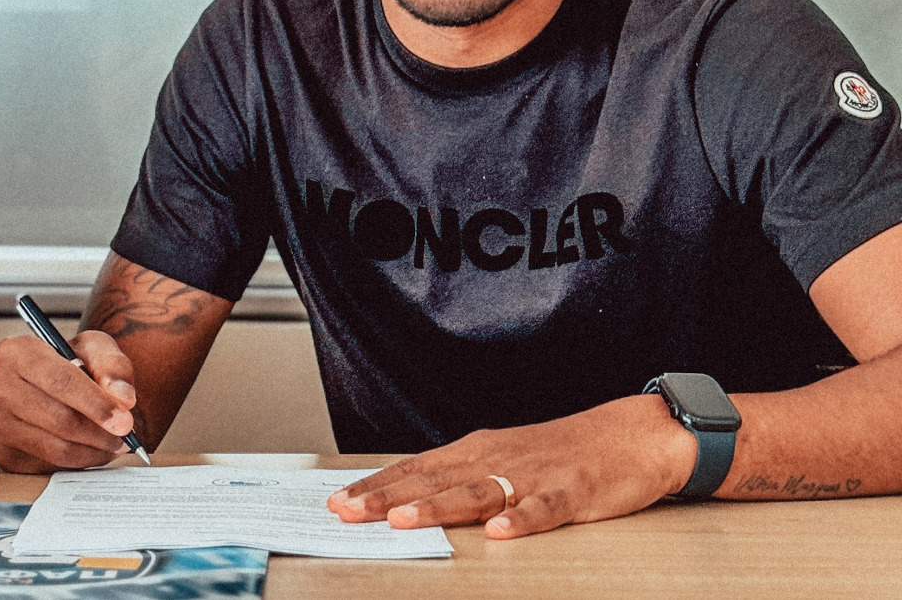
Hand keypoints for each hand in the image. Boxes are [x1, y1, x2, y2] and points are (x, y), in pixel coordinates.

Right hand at [0, 331, 139, 472]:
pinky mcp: (3, 453)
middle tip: (126, 437)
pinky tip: (92, 450)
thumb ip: (113, 367)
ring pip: (55, 447)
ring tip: (114, 444)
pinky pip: (49, 465)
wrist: (55, 387)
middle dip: (99, 432)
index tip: (125, 421)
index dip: (97, 404)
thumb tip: (123, 397)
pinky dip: (79, 462)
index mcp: (15, 351)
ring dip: (93, 451)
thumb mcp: (96, 349)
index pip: (60, 380)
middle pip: (58, 418)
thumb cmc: (75, 364)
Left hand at [326, 395, 695, 538]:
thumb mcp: (502, 459)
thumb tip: (410, 499)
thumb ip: (461, 479)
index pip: (414, 469)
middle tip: (348, 511)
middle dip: (387, 497)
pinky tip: (499, 531)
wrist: (630, 435)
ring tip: (404, 521)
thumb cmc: (561, 452)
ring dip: (439, 507)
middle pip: (433, 480)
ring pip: (478, 492)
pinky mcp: (570, 492)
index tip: (338, 500)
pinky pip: (542, 509)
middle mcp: (496, 459)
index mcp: (476, 451)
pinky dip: (520, 519)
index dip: (375, 486)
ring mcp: (532, 475)